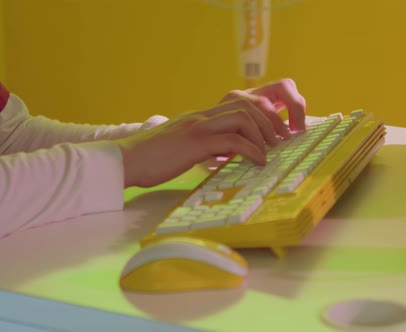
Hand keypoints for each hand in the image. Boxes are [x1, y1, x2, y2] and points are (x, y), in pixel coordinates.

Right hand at [116, 78, 305, 187]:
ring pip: (243, 116)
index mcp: (200, 117)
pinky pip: (232, 141)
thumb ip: (202, 146)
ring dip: (263, 134)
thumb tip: (224, 156)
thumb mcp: (182, 148)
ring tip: (269, 151)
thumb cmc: (152, 160)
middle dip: (269, 121)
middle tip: (280, 140)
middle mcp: (202, 116)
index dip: (262, 114)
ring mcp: (198, 127)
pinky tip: (257, 162)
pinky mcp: (194, 142)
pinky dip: (251, 150)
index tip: (273, 133)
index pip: (239, 102)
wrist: (125, 161)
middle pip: (247, 103)